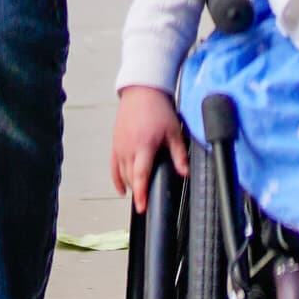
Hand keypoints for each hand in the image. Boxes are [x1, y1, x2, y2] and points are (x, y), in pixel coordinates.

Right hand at [112, 84, 189, 207]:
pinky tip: (123, 189)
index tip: (142, 207)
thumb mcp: (174, 131)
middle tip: (148, 199)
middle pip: (131, 178)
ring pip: (122, 174)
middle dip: (139, 191)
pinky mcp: (115, 144)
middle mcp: (129, 148)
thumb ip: (179, 154)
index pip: (140, 176)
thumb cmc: (158, 109)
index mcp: (144, 146)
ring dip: (131, 184)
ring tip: (141, 191)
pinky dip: (117, 180)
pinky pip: (114, 167)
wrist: (142, 92)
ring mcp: (120, 147)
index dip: (141, 194)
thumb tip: (185, 172)